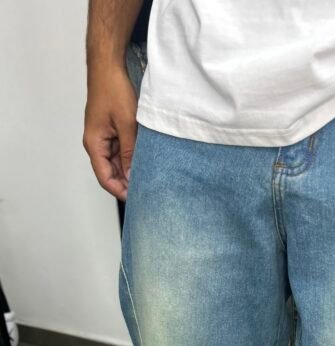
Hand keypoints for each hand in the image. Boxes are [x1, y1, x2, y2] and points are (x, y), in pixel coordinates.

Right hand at [83, 65, 137, 201]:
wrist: (108, 66)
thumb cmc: (113, 90)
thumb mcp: (126, 124)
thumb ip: (129, 151)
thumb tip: (131, 175)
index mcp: (94, 144)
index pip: (105, 178)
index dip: (120, 191)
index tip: (137, 198)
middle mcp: (96, 144)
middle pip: (111, 173)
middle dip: (126, 183)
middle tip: (147, 191)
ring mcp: (104, 138)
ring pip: (117, 163)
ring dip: (130, 171)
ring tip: (148, 179)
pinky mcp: (112, 131)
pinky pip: (121, 151)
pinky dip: (131, 158)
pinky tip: (145, 163)